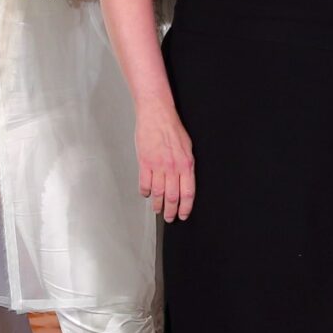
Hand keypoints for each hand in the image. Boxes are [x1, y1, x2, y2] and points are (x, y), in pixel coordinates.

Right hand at [134, 104, 195, 221]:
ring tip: (157, 209)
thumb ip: (186, 165)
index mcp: (186, 164)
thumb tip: (186, 179)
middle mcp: (173, 168)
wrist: (157, 114)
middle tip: (169, 218)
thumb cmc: (172, 128)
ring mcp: (158, 166)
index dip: (186, 207)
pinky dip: (145, 192)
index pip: (188, 193)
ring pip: (158, 193)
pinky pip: (144, 183)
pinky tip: (146, 195)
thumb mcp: (187, 147)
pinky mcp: (144, 163)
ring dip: (158, 204)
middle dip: (171, 211)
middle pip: (173, 197)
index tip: (183, 215)